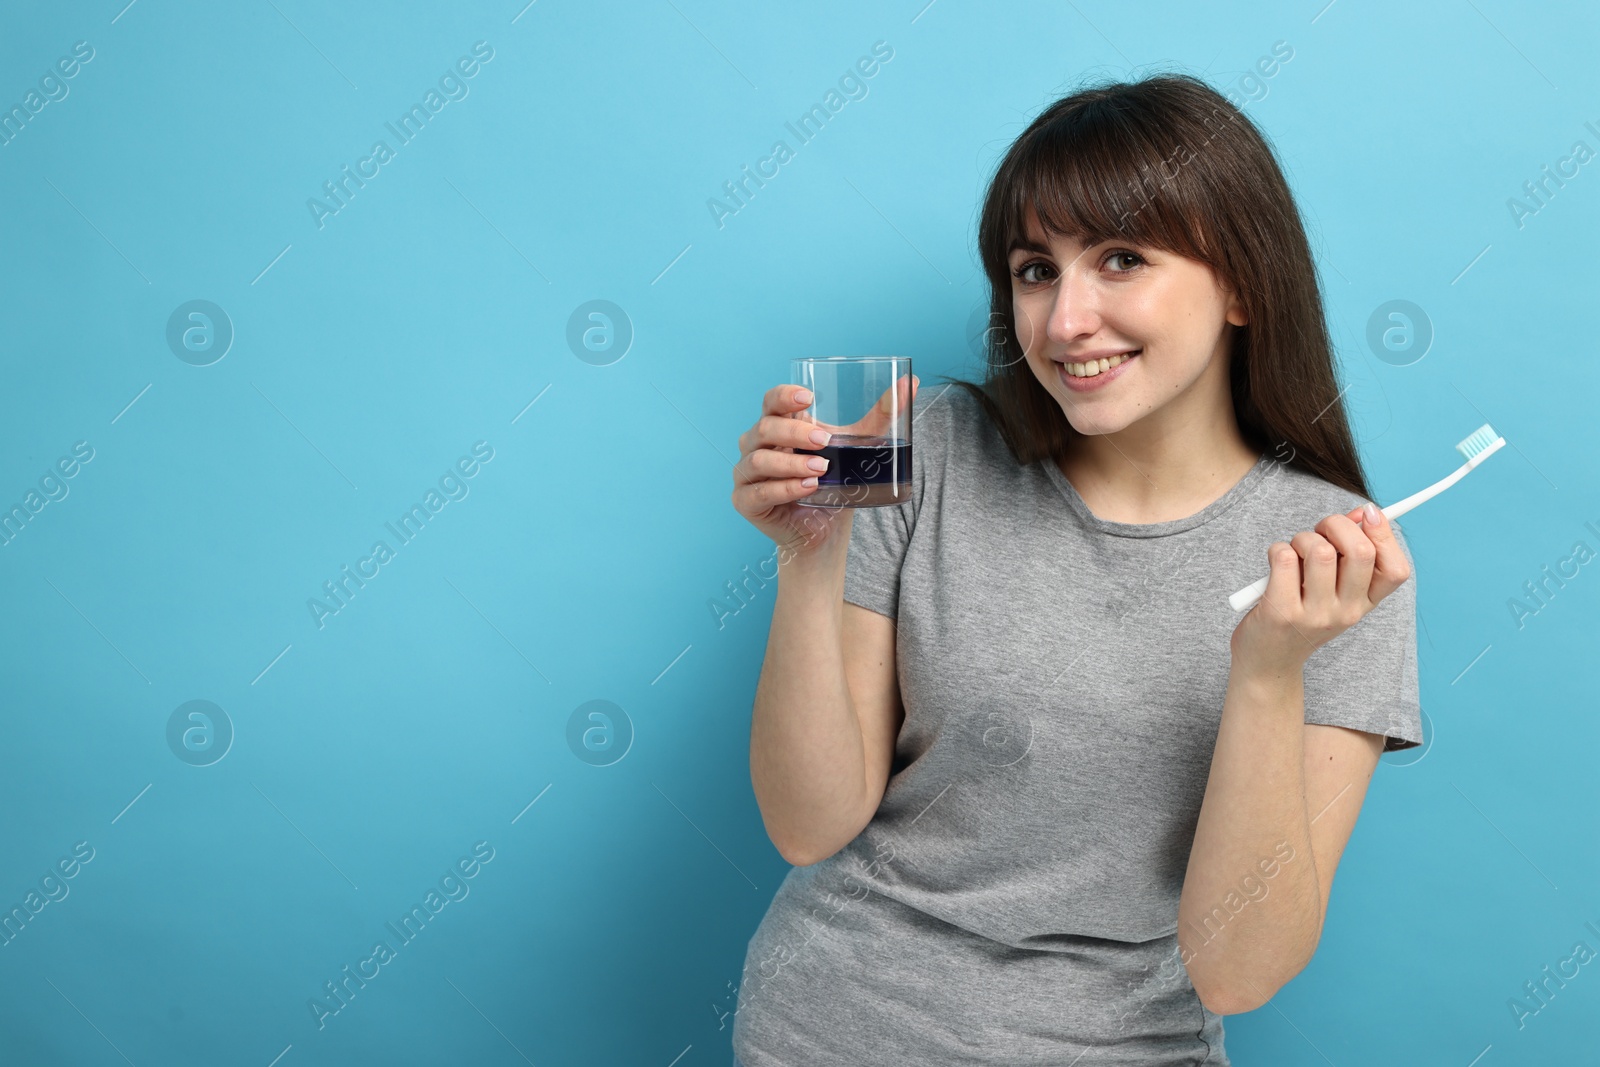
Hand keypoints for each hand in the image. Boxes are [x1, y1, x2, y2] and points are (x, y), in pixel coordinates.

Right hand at [731, 374, 917, 559]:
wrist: (824, 530)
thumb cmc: (834, 483)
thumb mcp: (856, 446)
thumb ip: (879, 417)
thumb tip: (909, 384)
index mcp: (778, 425)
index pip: (770, 400)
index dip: (783, 395)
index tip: (808, 397)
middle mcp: (756, 445)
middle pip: (765, 427)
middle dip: (795, 433)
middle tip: (825, 441)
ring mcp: (747, 473)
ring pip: (760, 460)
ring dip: (791, 463)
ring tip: (821, 469)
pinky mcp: (746, 501)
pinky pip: (758, 492)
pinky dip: (785, 488)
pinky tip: (807, 488)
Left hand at [1229, 502, 1412, 675]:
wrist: (1268, 662)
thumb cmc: (1299, 614)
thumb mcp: (1332, 589)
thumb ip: (1347, 553)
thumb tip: (1363, 513)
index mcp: (1364, 604)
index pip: (1396, 570)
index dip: (1385, 534)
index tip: (1367, 514)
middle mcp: (1346, 612)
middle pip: (1360, 551)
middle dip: (1337, 524)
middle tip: (1320, 530)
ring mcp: (1315, 615)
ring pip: (1319, 550)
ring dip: (1302, 538)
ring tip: (1294, 553)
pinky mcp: (1281, 612)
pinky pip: (1284, 557)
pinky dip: (1277, 550)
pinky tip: (1275, 565)